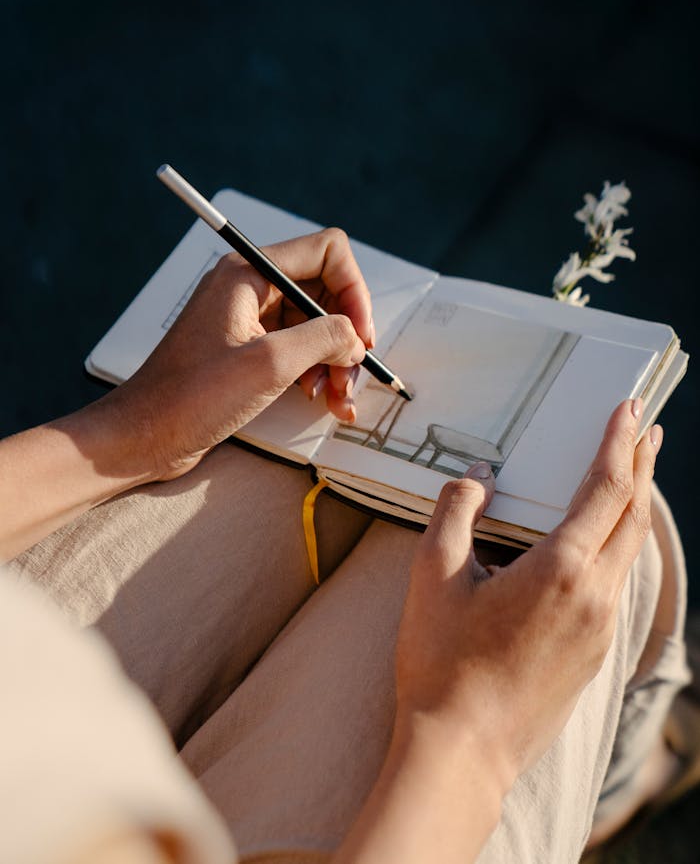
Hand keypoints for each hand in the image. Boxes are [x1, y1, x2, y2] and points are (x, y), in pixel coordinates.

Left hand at [108, 227, 372, 479]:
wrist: (143, 437)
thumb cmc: (190, 398)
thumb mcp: (269, 364)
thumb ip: (323, 338)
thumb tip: (354, 336)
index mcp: (248, 274)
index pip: (326, 252)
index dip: (354, 290)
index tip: (359, 335)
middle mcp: (249, 288)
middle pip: (324, 291)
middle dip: (346, 334)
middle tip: (352, 376)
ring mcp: (247, 319)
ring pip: (315, 324)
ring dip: (335, 360)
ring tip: (338, 399)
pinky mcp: (246, 350)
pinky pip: (297, 348)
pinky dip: (317, 372)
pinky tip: (323, 401)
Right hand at [394, 399, 660, 789]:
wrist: (462, 753)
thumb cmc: (441, 664)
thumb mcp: (433, 575)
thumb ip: (456, 511)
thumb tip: (478, 476)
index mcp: (560, 570)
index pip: (606, 488)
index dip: (620, 443)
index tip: (628, 410)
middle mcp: (593, 597)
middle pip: (632, 517)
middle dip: (642, 466)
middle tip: (646, 430)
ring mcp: (599, 631)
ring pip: (628, 552)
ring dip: (632, 506)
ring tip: (630, 475)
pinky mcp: (593, 656)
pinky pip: (614, 584)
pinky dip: (615, 545)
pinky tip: (597, 544)